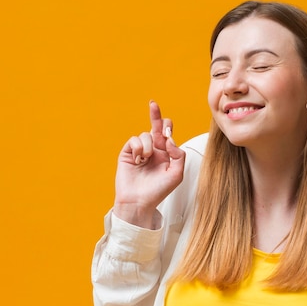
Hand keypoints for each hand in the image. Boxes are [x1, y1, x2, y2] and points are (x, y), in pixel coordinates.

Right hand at [113, 101, 185, 226]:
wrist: (139, 201)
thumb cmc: (158, 191)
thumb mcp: (176, 174)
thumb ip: (179, 155)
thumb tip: (170, 139)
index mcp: (166, 154)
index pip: (168, 134)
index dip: (168, 127)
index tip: (168, 125)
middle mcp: (153, 150)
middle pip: (155, 127)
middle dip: (155, 115)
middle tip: (153, 104)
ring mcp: (140, 151)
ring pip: (145, 135)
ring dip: (147, 145)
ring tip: (145, 159)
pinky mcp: (127, 153)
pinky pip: (134, 140)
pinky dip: (137, 147)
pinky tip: (138, 158)